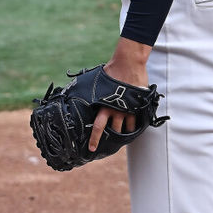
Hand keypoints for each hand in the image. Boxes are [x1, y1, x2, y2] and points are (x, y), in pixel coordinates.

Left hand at [89, 37, 152, 151]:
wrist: (128, 64)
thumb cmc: (111, 71)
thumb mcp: (96, 82)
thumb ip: (91, 92)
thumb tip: (74, 93)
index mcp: (104, 106)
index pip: (97, 127)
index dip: (94, 139)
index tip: (92, 148)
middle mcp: (116, 110)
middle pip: (114, 130)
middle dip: (113, 137)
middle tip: (111, 141)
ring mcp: (128, 109)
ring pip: (127, 128)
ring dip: (125, 132)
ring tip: (124, 134)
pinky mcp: (138, 105)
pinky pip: (137, 120)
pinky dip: (135, 124)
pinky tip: (134, 126)